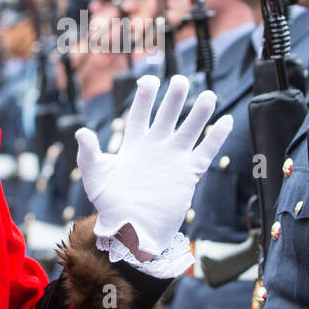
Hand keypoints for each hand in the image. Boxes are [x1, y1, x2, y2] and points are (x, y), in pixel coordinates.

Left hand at [75, 75, 232, 257]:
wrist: (132, 229)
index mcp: (133, 145)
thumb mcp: (95, 177)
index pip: (140, 115)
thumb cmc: (110, 206)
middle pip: (167, 116)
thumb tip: (81, 131)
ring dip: (198, 113)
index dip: (144, 97)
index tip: (149, 80)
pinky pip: (205, 152)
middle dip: (174, 98)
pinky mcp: (188, 173)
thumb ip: (89, 154)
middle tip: (181, 80)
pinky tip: (226, 121)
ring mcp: (173, 159)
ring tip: (208, 94)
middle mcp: (155, 148)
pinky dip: (216, 137)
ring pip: (189, 130)